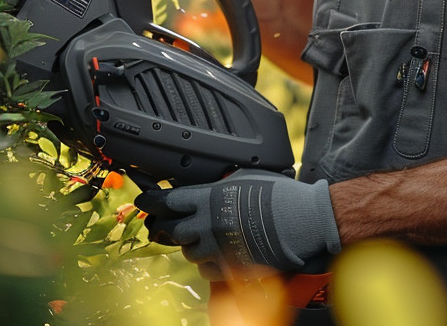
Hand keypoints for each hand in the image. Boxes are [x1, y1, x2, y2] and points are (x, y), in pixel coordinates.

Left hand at [134, 170, 340, 278]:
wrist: (301, 221)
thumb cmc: (280, 195)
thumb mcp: (246, 177)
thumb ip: (220, 184)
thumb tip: (207, 185)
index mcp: (211, 197)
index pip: (168, 201)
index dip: (152, 201)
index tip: (145, 201)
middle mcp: (209, 223)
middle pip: (172, 229)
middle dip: (167, 226)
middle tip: (166, 223)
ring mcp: (218, 247)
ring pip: (187, 251)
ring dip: (189, 244)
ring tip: (199, 236)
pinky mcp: (230, 267)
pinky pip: (205, 269)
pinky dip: (206, 261)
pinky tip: (215, 252)